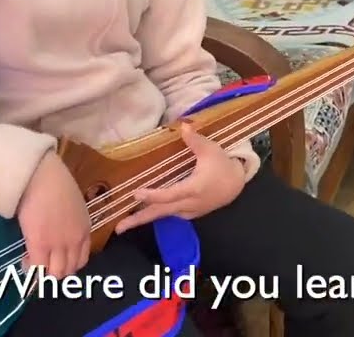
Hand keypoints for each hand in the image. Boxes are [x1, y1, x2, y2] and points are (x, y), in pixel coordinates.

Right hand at [15, 150, 90, 278]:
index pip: (81, 260)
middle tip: (42, 262)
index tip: (56, 260)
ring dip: (44, 272)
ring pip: (55, 274)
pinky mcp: (39, 244)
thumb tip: (57, 229)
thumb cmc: (55, 183)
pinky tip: (25, 260)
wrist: (41, 176)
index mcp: (85, 229)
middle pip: (69, 270)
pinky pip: (37, 268)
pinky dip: (31, 269)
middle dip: (55, 271)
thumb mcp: (73, 205)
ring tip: (33, 262)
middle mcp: (75, 241)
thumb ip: (70, 222)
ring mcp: (58, 244)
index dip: (67, 264)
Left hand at [114, 122, 244, 232]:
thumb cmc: (222, 166)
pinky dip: (154, 214)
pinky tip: (140, 214)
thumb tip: (183, 125)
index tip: (136, 193)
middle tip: (118, 228)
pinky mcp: (188, 213)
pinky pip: (168, 214)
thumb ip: (195, 139)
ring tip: (123, 224)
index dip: (153, 195)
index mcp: (194, 189)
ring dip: (143, 219)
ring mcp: (188, 211)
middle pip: (160, 212)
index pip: (169, 195)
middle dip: (138, 220)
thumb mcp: (211, 150)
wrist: (235, 185)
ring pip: (163, 215)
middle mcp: (189, 204)